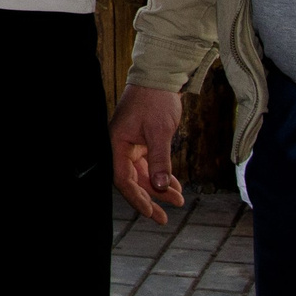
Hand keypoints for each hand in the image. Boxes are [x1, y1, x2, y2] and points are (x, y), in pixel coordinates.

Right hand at [109, 85, 185, 224]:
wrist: (160, 77)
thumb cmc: (155, 100)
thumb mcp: (159, 132)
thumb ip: (159, 161)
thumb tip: (160, 187)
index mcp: (117, 143)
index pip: (123, 179)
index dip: (137, 198)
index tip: (152, 213)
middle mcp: (121, 146)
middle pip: (132, 181)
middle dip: (149, 199)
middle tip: (164, 218)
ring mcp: (131, 144)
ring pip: (142, 175)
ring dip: (159, 188)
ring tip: (178, 200)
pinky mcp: (142, 141)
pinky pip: (150, 165)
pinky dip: (162, 176)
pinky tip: (175, 186)